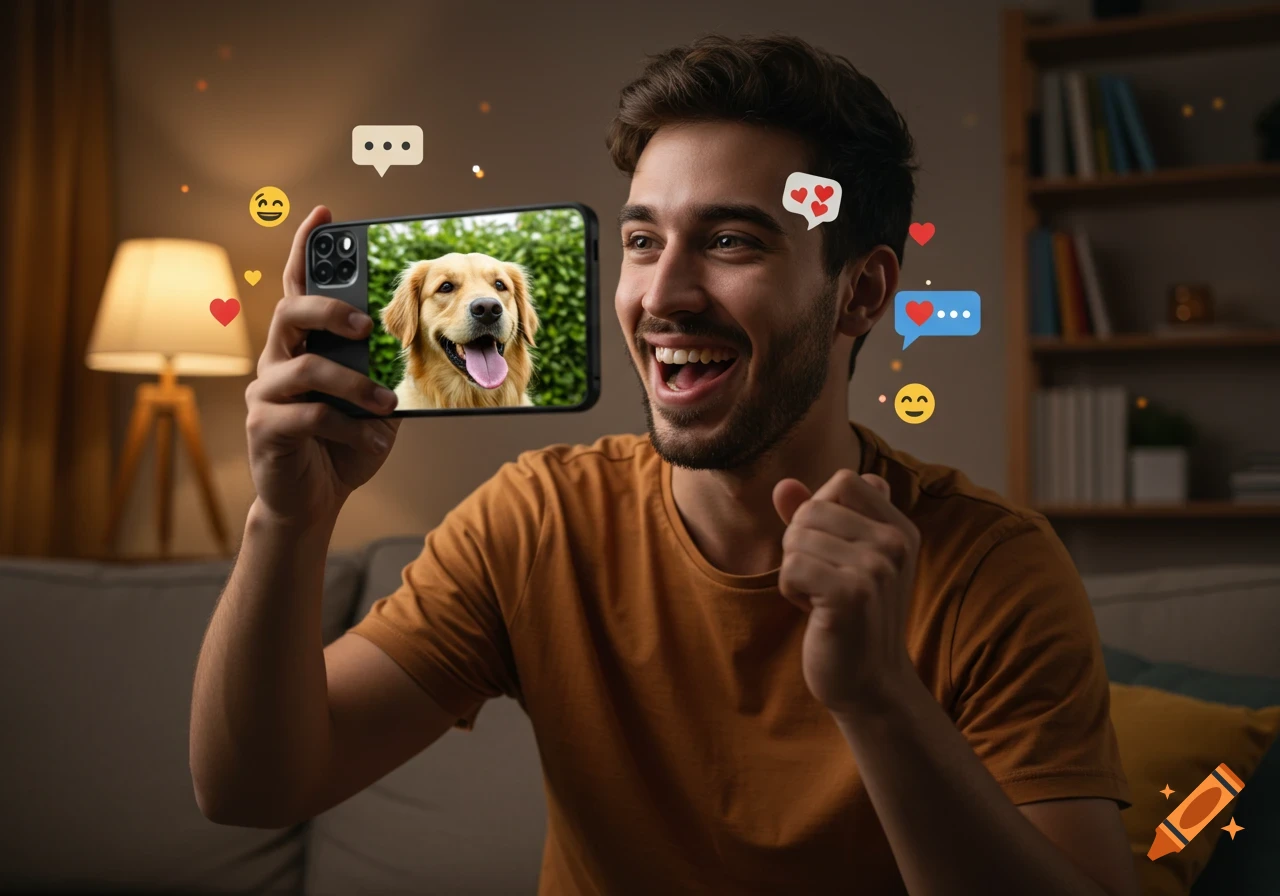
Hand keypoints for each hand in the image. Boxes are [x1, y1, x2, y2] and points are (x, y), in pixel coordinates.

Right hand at [245, 205, 400, 524]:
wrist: (311, 503)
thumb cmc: (339, 447)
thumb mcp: (367, 404)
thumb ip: (376, 372)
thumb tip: (406, 346)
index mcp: (300, 347)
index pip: (299, 288)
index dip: (306, 249)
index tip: (325, 213)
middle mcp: (276, 362)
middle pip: (290, 313)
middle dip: (329, 311)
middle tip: (363, 327)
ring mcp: (265, 395)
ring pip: (305, 369)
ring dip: (354, 386)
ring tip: (385, 404)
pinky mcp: (266, 429)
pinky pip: (311, 417)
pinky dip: (351, 430)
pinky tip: (371, 443)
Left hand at [772, 470, 920, 714]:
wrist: (868, 681)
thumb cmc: (848, 614)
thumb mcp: (837, 557)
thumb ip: (814, 516)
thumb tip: (783, 484)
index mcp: (900, 528)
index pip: (844, 481)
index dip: (819, 510)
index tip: (830, 551)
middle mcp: (895, 543)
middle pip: (812, 508)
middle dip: (799, 544)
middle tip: (822, 581)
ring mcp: (877, 568)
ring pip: (797, 537)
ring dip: (794, 570)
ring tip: (821, 599)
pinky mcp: (852, 594)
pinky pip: (792, 567)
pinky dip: (790, 591)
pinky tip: (813, 612)